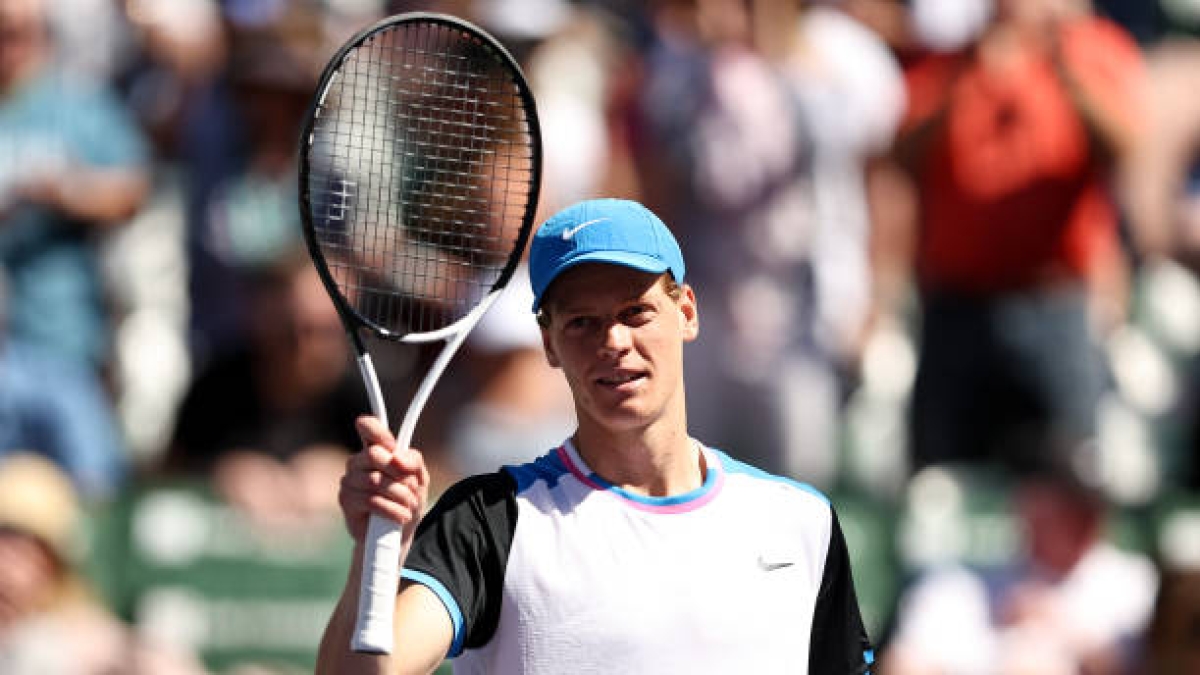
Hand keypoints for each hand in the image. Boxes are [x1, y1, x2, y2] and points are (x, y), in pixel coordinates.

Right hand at [338, 416, 429, 546]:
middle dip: (400, 475)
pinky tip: (401, 517)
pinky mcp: (346, 501)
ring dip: (400, 496)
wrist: (399, 535)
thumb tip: (398, 457)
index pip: (369, 429)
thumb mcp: (420, 479)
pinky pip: (370, 500)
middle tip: (412, 490)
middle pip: (375, 455)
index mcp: (377, 451)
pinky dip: (392, 510)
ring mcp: (349, 480)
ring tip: (409, 506)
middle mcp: (358, 462)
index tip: (383, 437)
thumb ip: (413, 462)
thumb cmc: (407, 501)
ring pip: (375, 480)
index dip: (375, 429)